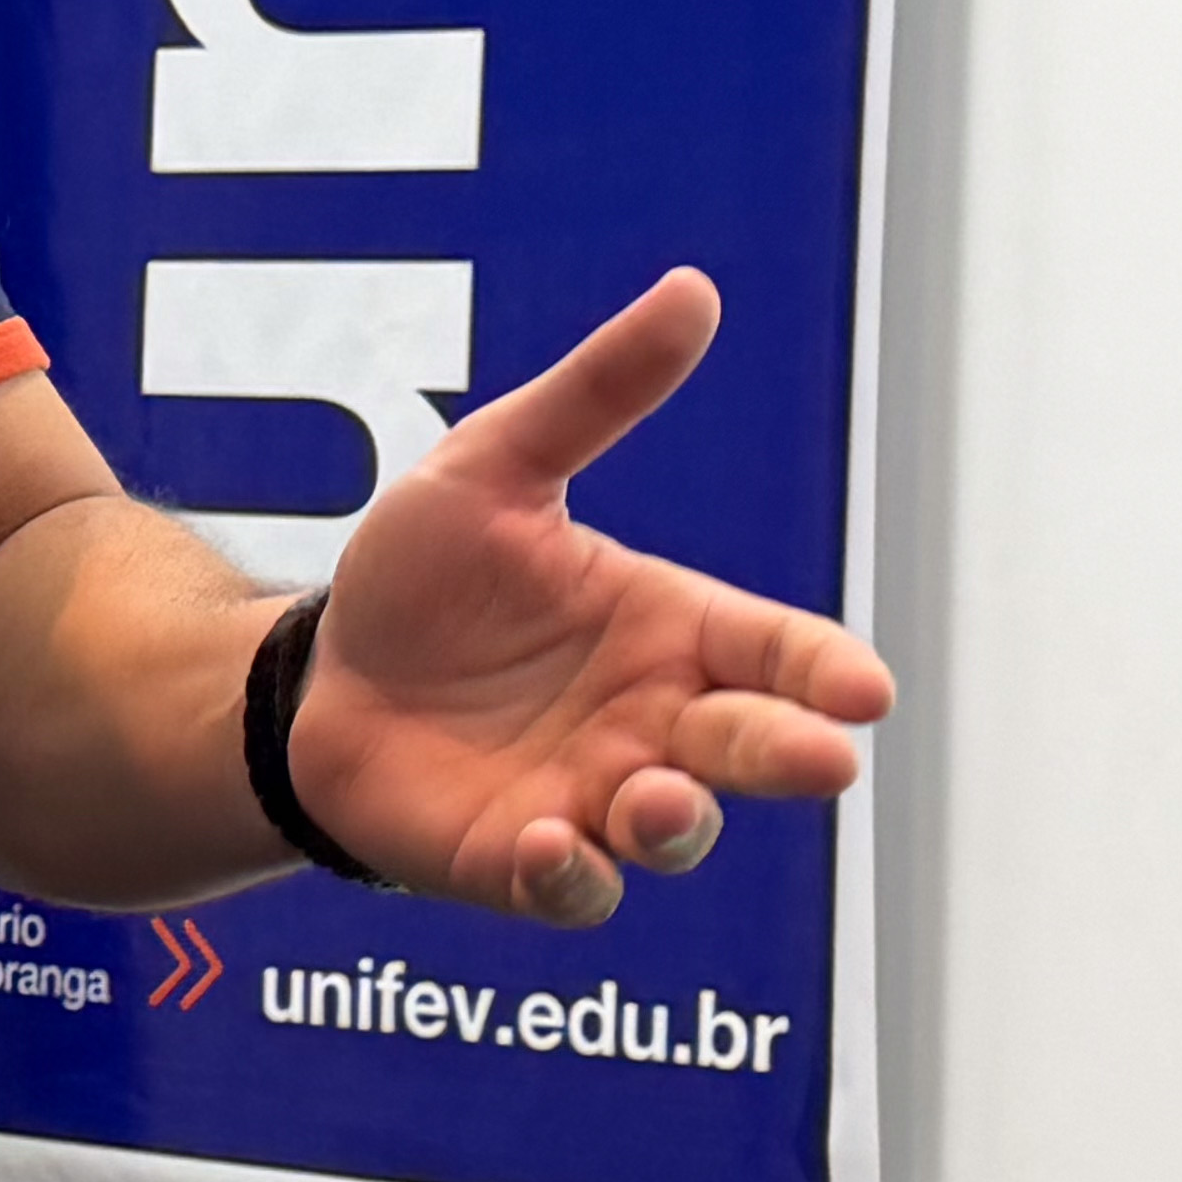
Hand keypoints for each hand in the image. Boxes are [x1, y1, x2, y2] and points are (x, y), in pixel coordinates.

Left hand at [289, 269, 895, 926]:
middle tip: (822, 759)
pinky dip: (573, 878)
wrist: (316, 675)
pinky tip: (549, 845)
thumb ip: (595, 394)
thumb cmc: (422, 578)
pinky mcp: (521, 860)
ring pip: (675, 830)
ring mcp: (594, 799)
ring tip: (652, 796)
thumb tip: (692, 291)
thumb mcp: (494, 468)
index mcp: (671, 629)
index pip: (778, 651)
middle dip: (789, 755)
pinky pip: (573, 890)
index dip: (826, 673)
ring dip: (676, 820)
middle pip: (752, 749)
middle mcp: (653, 723)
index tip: (865, 690)